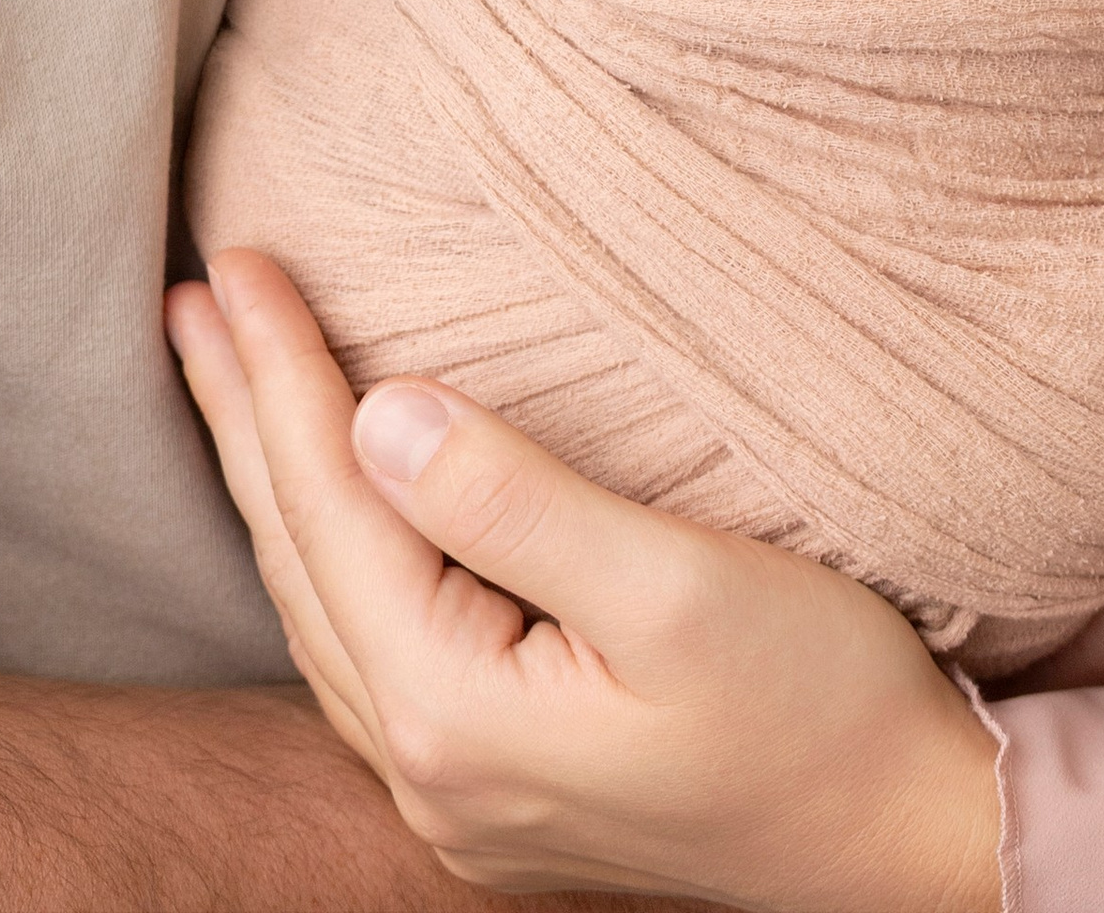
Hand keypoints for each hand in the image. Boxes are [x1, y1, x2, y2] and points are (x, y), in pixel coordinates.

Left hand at [170, 254, 1002, 912]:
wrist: (910, 842)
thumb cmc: (818, 705)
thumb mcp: (677, 583)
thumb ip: (517, 499)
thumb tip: (377, 415)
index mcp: (458, 715)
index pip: (333, 506)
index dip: (281, 374)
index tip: (235, 261)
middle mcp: (433, 774)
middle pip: (304, 560)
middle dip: (245, 420)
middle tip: (194, 300)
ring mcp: (463, 798)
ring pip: (327, 611)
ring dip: (278, 486)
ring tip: (237, 383)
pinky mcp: (505, 793)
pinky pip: (373, 652)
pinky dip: (335, 556)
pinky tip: (334, 515)